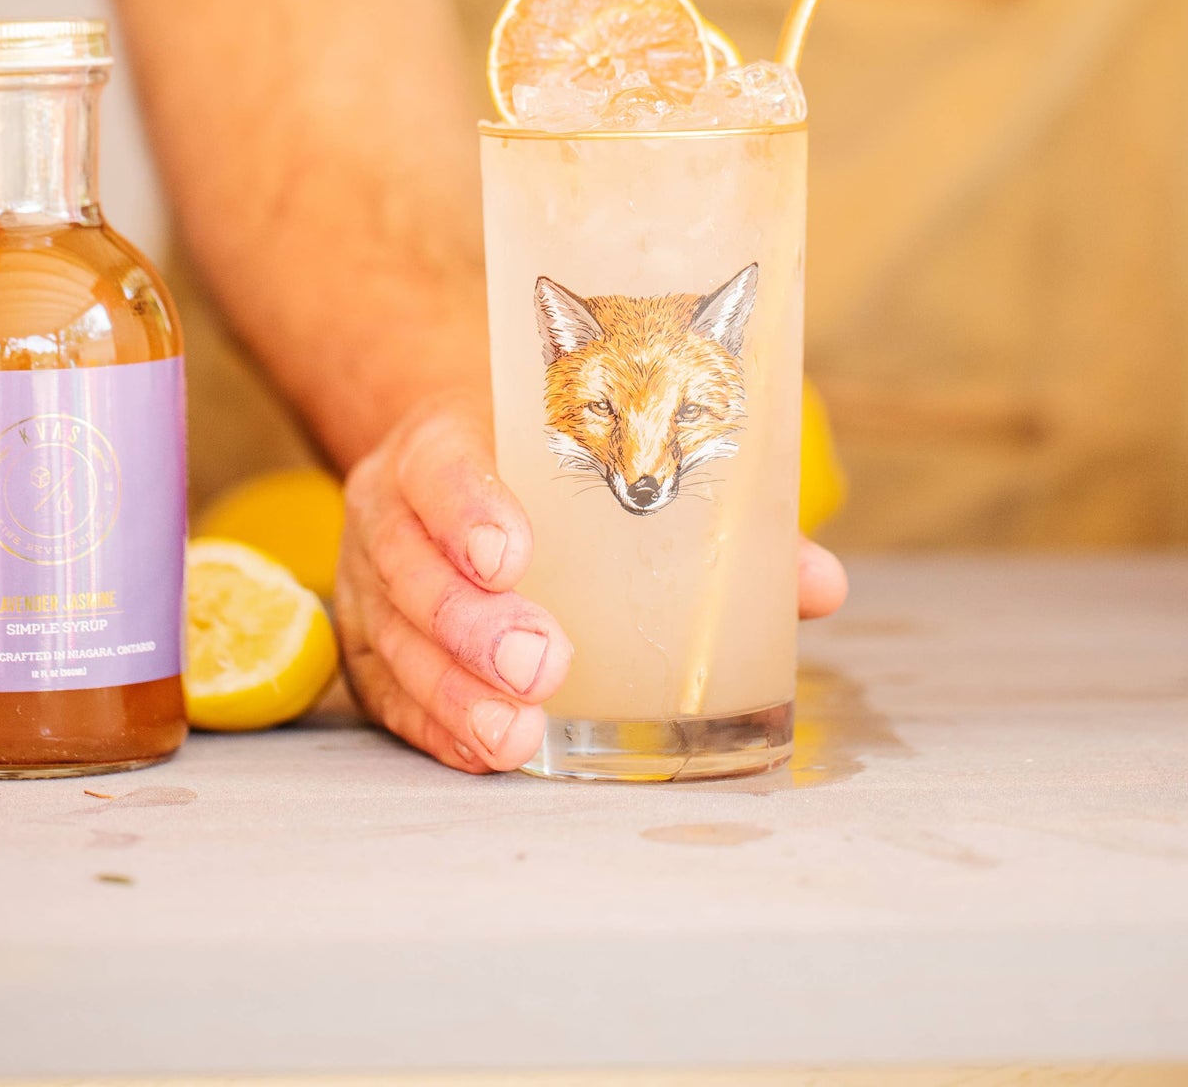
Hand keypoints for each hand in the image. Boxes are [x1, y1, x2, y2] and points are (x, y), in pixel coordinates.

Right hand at [337, 396, 848, 773]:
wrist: (457, 445)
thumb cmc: (548, 454)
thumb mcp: (602, 447)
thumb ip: (710, 510)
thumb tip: (818, 583)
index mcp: (446, 437)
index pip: (442, 464)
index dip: (468, 508)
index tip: (512, 553)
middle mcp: (392, 504)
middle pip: (413, 564)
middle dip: (473, 622)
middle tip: (542, 662)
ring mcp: (370, 578)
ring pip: (396, 636)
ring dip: (456, 691)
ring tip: (519, 733)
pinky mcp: (369, 640)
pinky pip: (390, 689)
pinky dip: (437, 725)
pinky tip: (488, 752)